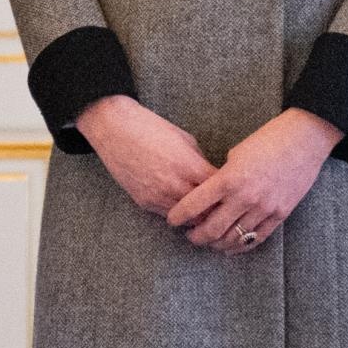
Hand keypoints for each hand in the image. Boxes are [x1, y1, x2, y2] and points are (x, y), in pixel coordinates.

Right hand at [77, 95, 216, 216]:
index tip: (233, 193)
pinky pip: (168, 215)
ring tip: (205, 211)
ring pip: (188, 219)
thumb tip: (210, 177)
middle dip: (216, 209)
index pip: (220, 191)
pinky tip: (183, 206)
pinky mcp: (144, 202)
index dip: (229, 193)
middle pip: (207, 211)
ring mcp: (158, 197)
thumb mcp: (185, 140)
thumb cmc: (150, 128)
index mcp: (190, 167)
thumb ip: (199, 162)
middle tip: (222, 208)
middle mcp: (175, 186)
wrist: (114, 130)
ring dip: (197, 216)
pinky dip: (178, 213)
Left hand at [165, 108, 342, 252]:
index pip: (194, 205)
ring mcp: (264, 208)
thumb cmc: (267, 141)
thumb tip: (207, 196)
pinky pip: (256, 238)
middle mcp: (245, 197)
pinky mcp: (280, 215)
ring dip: (216, 244)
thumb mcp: (236, 155)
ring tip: (208, 242)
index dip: (178, 216)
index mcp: (228, 179)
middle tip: (189, 236)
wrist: (305, 140)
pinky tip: (230, 247)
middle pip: (211, 230)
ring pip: (233, 238)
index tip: (172, 220)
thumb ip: (221, 177)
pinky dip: (240, 246)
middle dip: (196, 237)